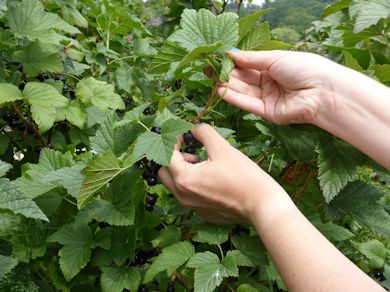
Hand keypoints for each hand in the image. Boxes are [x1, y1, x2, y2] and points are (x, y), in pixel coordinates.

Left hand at [158, 124, 288, 224]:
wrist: (262, 205)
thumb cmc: (243, 176)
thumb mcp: (222, 148)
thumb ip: (203, 133)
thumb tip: (194, 129)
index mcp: (184, 179)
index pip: (167, 156)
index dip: (173, 141)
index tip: (184, 135)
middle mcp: (183, 196)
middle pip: (164, 174)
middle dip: (173, 159)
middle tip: (191, 151)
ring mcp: (192, 207)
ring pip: (175, 186)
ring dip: (183, 171)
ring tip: (203, 163)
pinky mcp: (203, 213)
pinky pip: (189, 196)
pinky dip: (193, 185)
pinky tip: (212, 178)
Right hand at [218, 50, 337, 124]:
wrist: (322, 91)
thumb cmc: (304, 68)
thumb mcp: (275, 58)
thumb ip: (251, 59)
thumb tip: (230, 54)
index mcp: (273, 67)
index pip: (248, 65)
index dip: (232, 62)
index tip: (217, 59)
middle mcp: (269, 83)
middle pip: (244, 79)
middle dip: (226, 74)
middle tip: (208, 70)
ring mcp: (268, 98)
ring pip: (244, 92)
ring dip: (228, 86)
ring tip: (212, 81)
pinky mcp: (267, 113)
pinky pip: (248, 104)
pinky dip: (235, 98)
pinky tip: (222, 91)